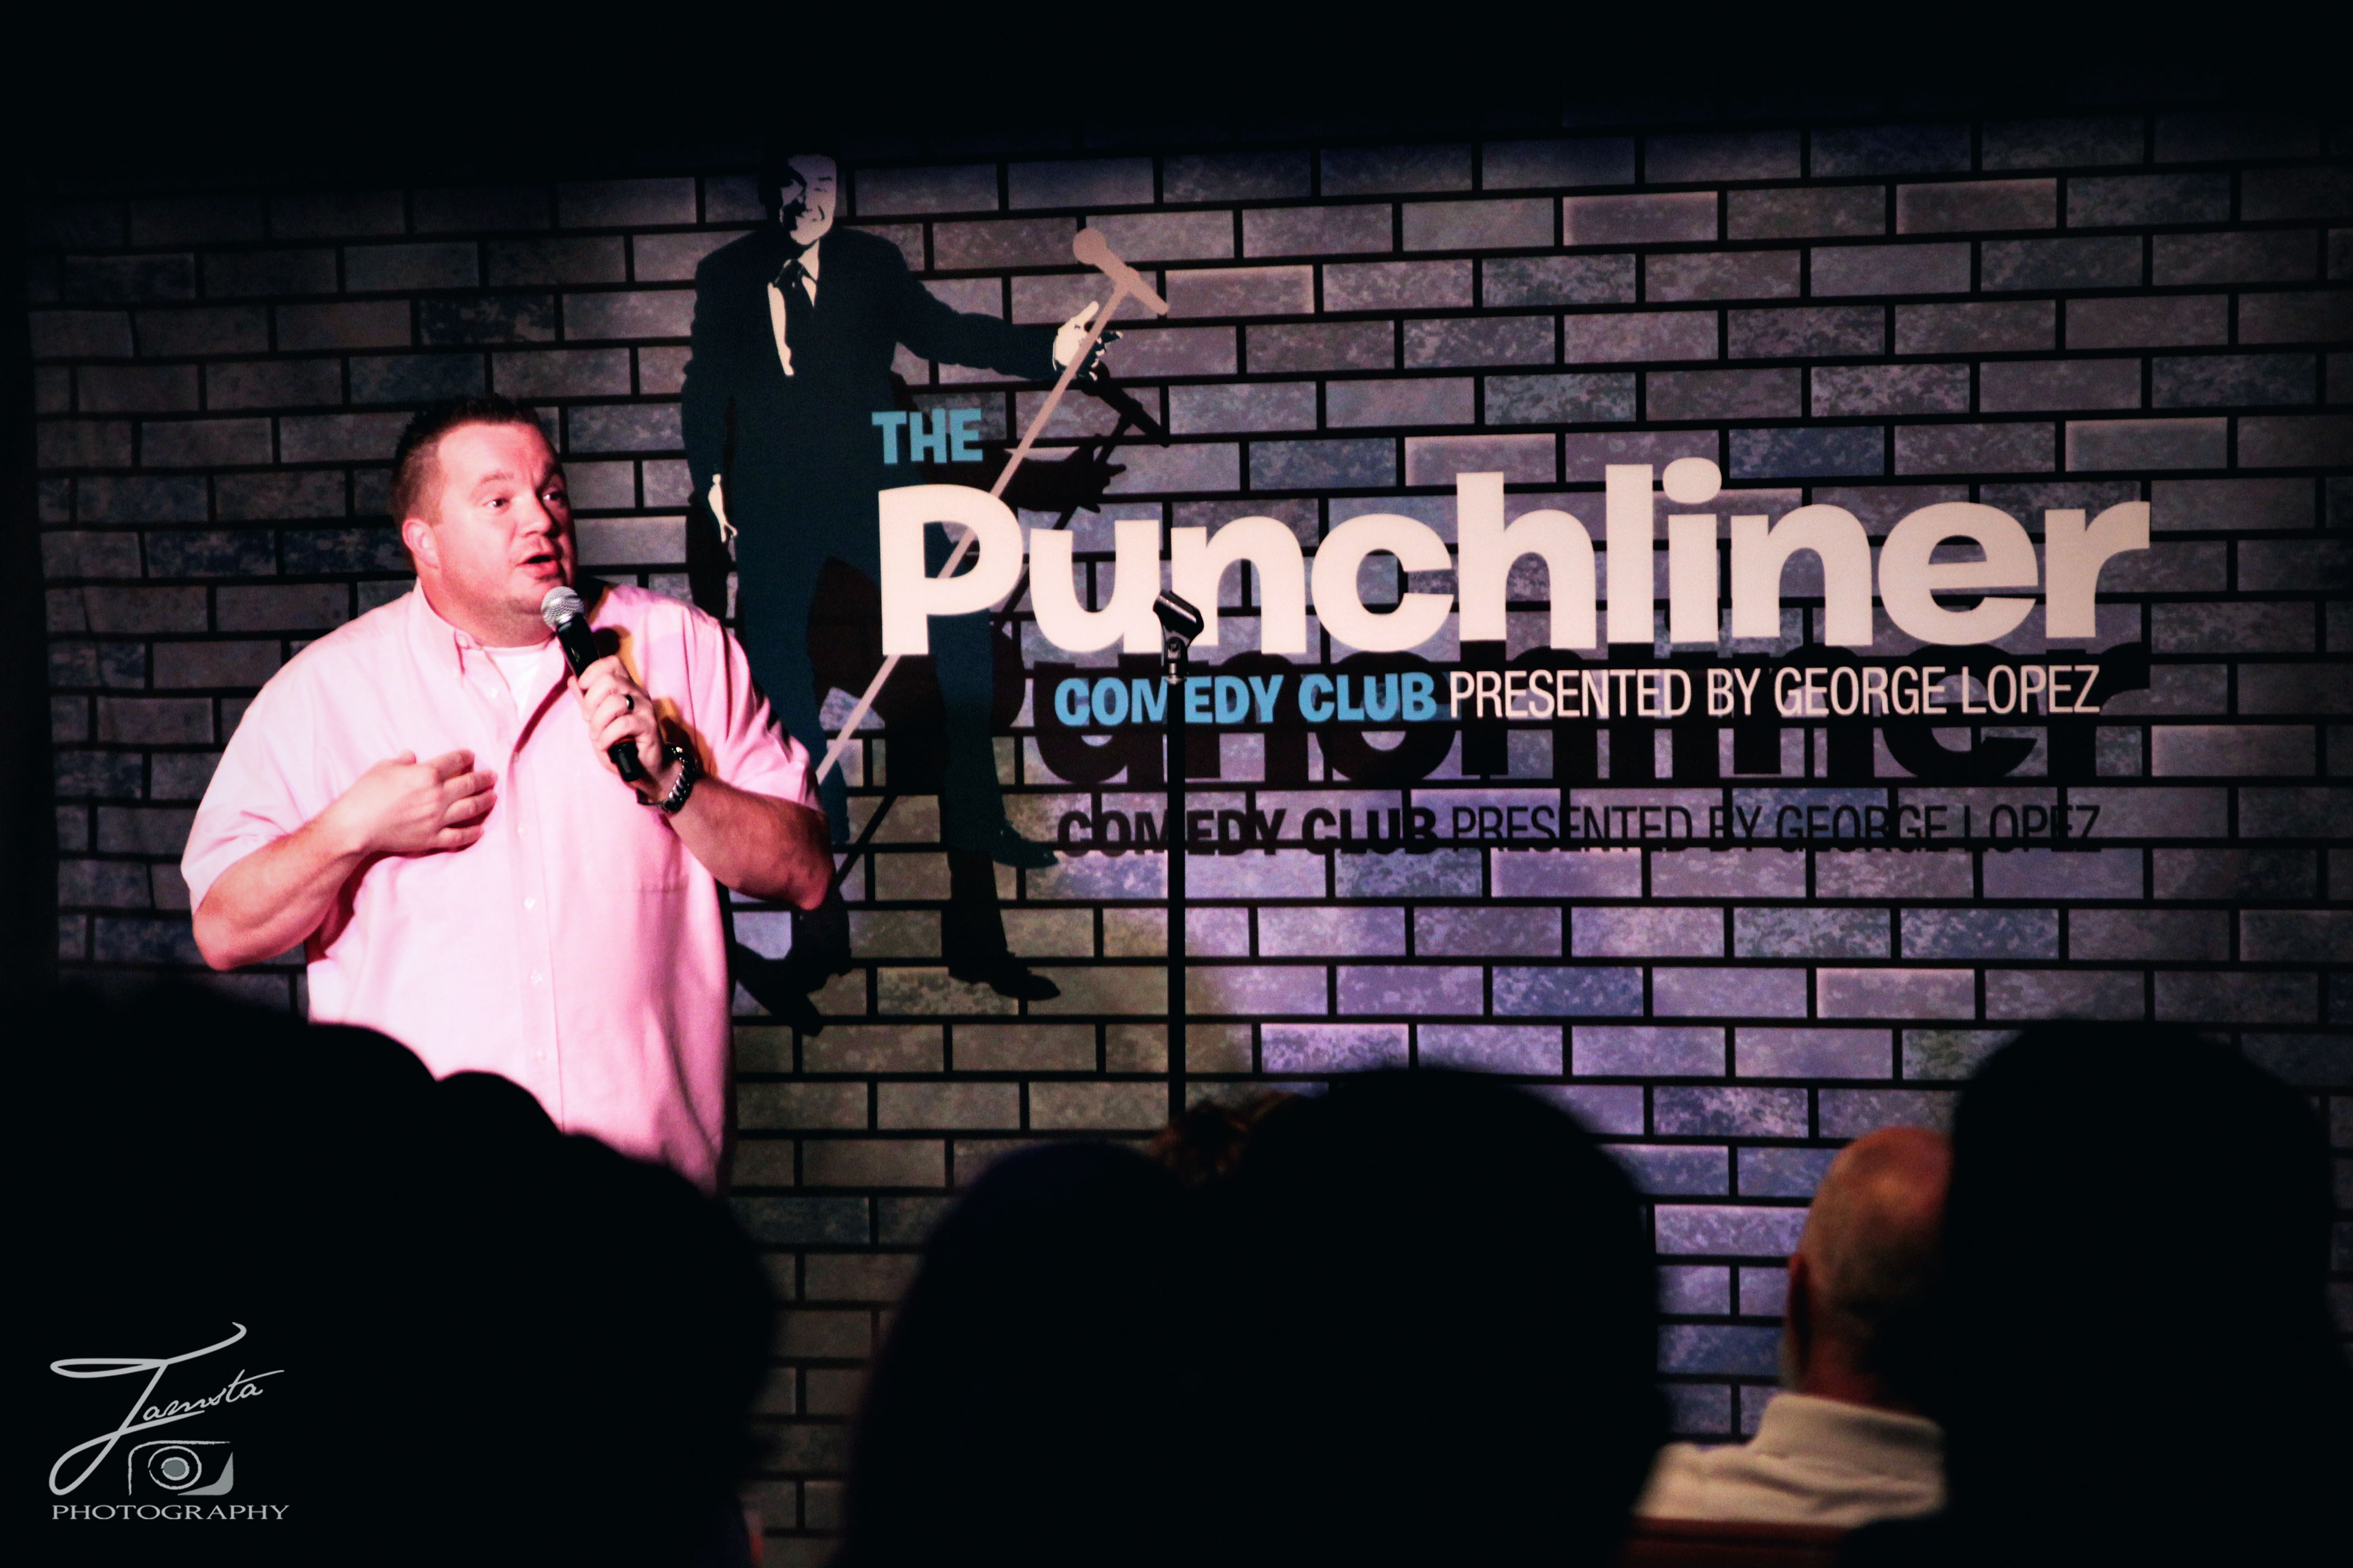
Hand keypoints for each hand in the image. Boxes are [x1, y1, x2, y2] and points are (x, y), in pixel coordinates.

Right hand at [323, 750, 495, 857]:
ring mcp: (437, 819)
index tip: (471, 756)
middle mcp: (437, 795)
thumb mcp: (383, 767)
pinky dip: (473, 833)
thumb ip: (403, 761)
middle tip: (492, 776)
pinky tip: (480, 829)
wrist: (356, 825)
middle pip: (469, 784)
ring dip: (485, 801)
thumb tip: (412, 756)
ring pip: (471, 809)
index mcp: (426, 774)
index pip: (454, 761)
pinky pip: (459, 836)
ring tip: (493, 797)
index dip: (466, 757)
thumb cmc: (366, 792)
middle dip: (484, 778)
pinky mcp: (432, 838)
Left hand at [575, 654, 666, 791]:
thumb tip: (573, 680)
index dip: (593, 671)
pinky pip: (622, 725)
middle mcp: (637, 693)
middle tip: (588, 719)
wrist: (645, 767)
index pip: (612, 663)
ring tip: (598, 736)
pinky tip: (606, 745)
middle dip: (591, 702)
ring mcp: (645, 709)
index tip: (583, 687)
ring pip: (614, 703)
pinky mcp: (649, 727)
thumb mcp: (599, 719)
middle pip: (609, 681)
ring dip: (598, 723)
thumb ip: (587, 700)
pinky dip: (607, 737)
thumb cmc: (622, 742)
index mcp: (626, 687)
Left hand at [1053, 302, 1120, 380]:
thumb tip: (1096, 303)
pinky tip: (1094, 377)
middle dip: (1099, 347)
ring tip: (1086, 354)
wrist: (1053, 349)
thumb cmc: (1066, 334)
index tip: (1119, 334)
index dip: (1113, 336)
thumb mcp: (1076, 322)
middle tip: (1095, 342)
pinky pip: (1088, 374)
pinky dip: (1091, 376)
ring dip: (1092, 358)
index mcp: (1093, 339)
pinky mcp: (1080, 369)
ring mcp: (1087, 360)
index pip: (1107, 337)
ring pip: (1095, 360)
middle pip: (1101, 350)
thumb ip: (1086, 314)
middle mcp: (1092, 350)